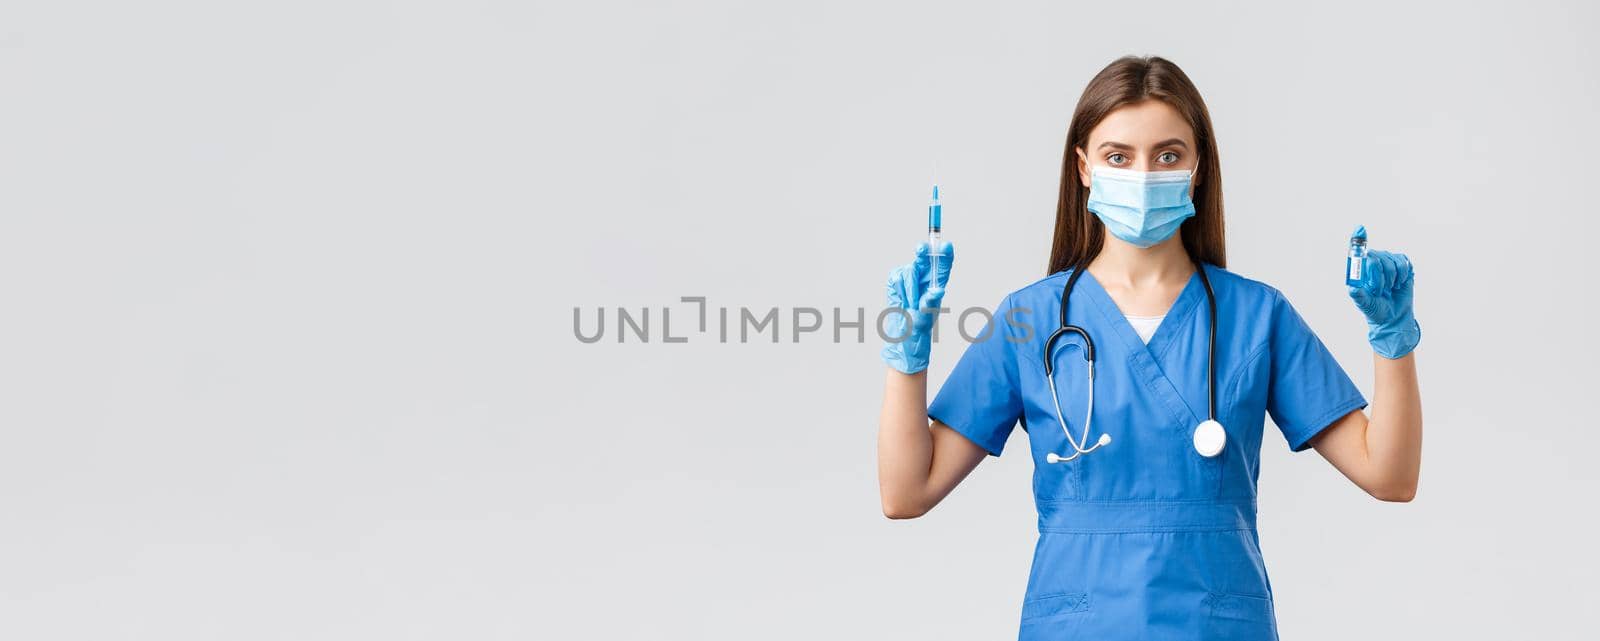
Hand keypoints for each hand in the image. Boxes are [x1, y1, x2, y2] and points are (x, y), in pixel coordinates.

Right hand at [881, 241, 954, 373]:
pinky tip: (902, 299)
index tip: (946, 246)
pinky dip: (900, 290)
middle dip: (923, 251)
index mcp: (939, 278)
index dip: (945, 252)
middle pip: (926, 256)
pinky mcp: (896, 277)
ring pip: (909, 270)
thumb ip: (932, 299)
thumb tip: (938, 291)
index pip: (945, 260)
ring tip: (912, 303)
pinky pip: (897, 277)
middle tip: (921, 249)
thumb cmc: (921, 321)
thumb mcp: (929, 311)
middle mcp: (926, 273)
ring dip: (910, 289)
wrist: (903, 330)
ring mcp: (910, 274)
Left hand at [1348, 248, 1419, 358]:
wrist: (1393, 316)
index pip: (1359, 252)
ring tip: (1389, 288)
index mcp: (1360, 269)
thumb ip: (1357, 294)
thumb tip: (1351, 287)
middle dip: (1380, 276)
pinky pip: (1404, 262)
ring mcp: (1388, 261)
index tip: (1360, 229)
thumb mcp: (1364, 304)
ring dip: (1392, 278)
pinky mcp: (1402, 265)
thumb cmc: (1375, 309)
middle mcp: (1373, 261)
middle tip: (1380, 290)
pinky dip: (1403, 275)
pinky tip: (1399, 283)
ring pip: (1392, 261)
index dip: (1358, 239)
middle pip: (1377, 257)